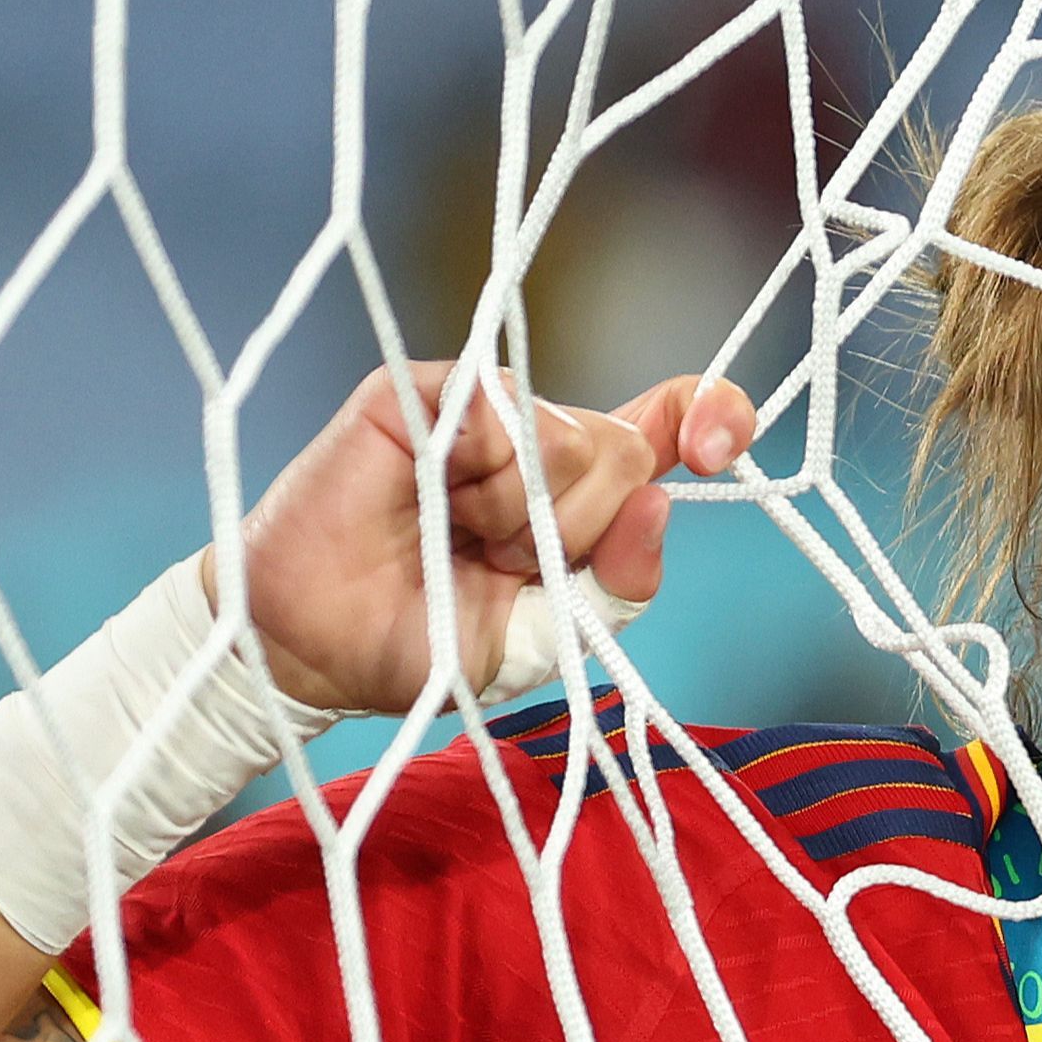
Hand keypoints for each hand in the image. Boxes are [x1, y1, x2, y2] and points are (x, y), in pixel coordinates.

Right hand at [225, 365, 752, 718]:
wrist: (318, 649)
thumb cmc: (426, 642)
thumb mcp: (549, 636)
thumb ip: (619, 583)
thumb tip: (663, 500)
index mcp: (579, 492)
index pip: (667, 425)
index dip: (711, 413)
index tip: (722, 445)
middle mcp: (539, 438)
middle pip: (627, 451)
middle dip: (582, 529)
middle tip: (506, 563)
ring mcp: (484, 411)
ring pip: (575, 440)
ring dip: (528, 518)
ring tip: (460, 540)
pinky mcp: (426, 391)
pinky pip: (505, 415)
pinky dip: (485, 481)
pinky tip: (437, 502)